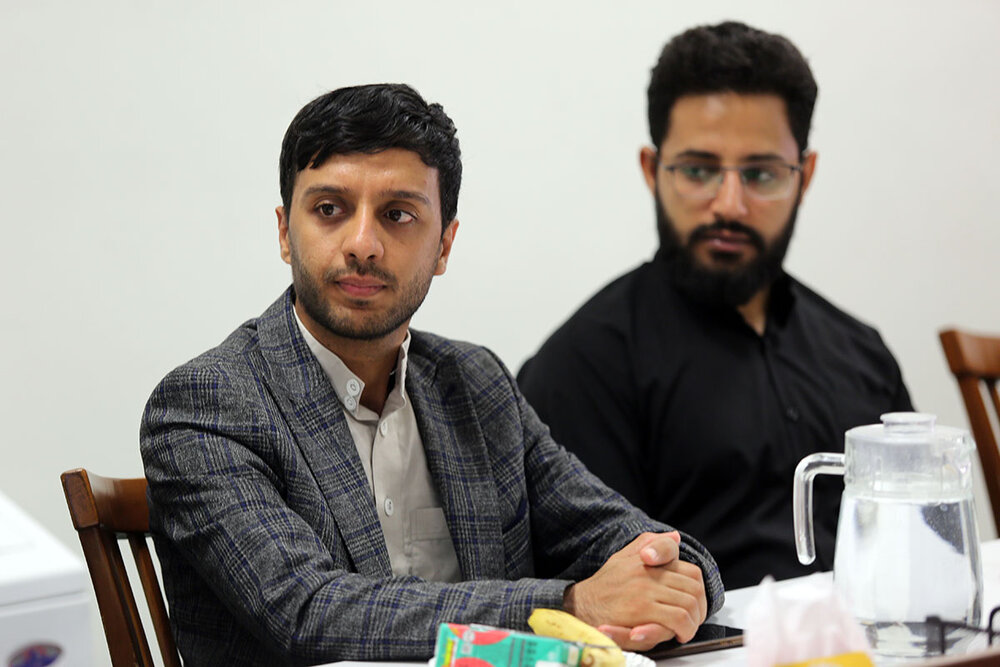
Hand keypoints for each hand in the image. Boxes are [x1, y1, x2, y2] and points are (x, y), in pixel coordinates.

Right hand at [563, 531, 707, 651]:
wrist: (580, 605)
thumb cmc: (604, 586)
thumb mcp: (624, 558)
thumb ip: (649, 544)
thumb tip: (675, 536)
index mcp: (648, 561)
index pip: (691, 571)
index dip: (698, 591)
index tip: (694, 603)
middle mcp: (648, 572)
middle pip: (694, 589)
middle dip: (699, 609)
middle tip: (693, 621)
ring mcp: (645, 590)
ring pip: (689, 604)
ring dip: (693, 621)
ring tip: (686, 630)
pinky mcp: (641, 609)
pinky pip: (676, 618)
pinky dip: (684, 629)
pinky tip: (678, 634)